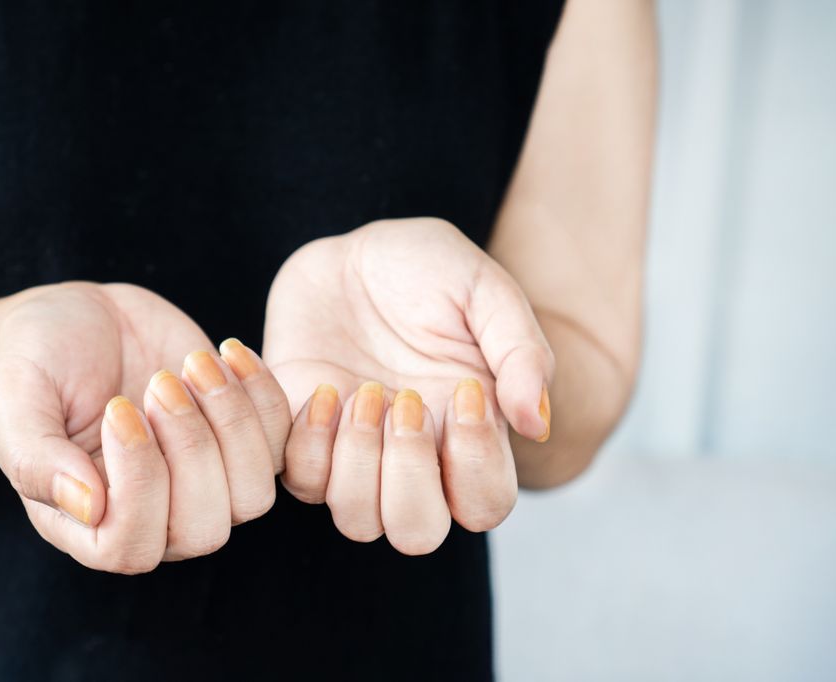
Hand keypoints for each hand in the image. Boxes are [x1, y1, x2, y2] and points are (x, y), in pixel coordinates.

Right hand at [0, 283, 289, 572]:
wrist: (82, 320)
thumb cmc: (38, 363)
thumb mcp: (17, 401)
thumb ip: (35, 459)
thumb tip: (88, 508)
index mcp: (90, 525)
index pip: (130, 547)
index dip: (138, 483)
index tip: (119, 410)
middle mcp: (156, 518)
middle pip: (204, 530)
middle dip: (191, 450)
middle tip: (159, 382)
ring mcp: (207, 484)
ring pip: (254, 494)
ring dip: (233, 424)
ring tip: (193, 364)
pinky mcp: (243, 443)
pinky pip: (282, 442)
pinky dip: (263, 394)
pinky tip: (226, 351)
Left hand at [264, 218, 553, 554]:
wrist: (354, 253)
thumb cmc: (430, 270)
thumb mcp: (486, 292)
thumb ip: (521, 353)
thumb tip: (537, 424)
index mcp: (471, 434)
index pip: (486, 503)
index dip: (477, 466)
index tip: (465, 390)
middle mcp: (414, 458)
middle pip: (416, 531)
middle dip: (408, 476)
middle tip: (404, 400)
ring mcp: (355, 453)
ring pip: (356, 518)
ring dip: (356, 460)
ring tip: (360, 390)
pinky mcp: (304, 434)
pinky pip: (298, 479)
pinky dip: (308, 441)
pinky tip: (324, 386)